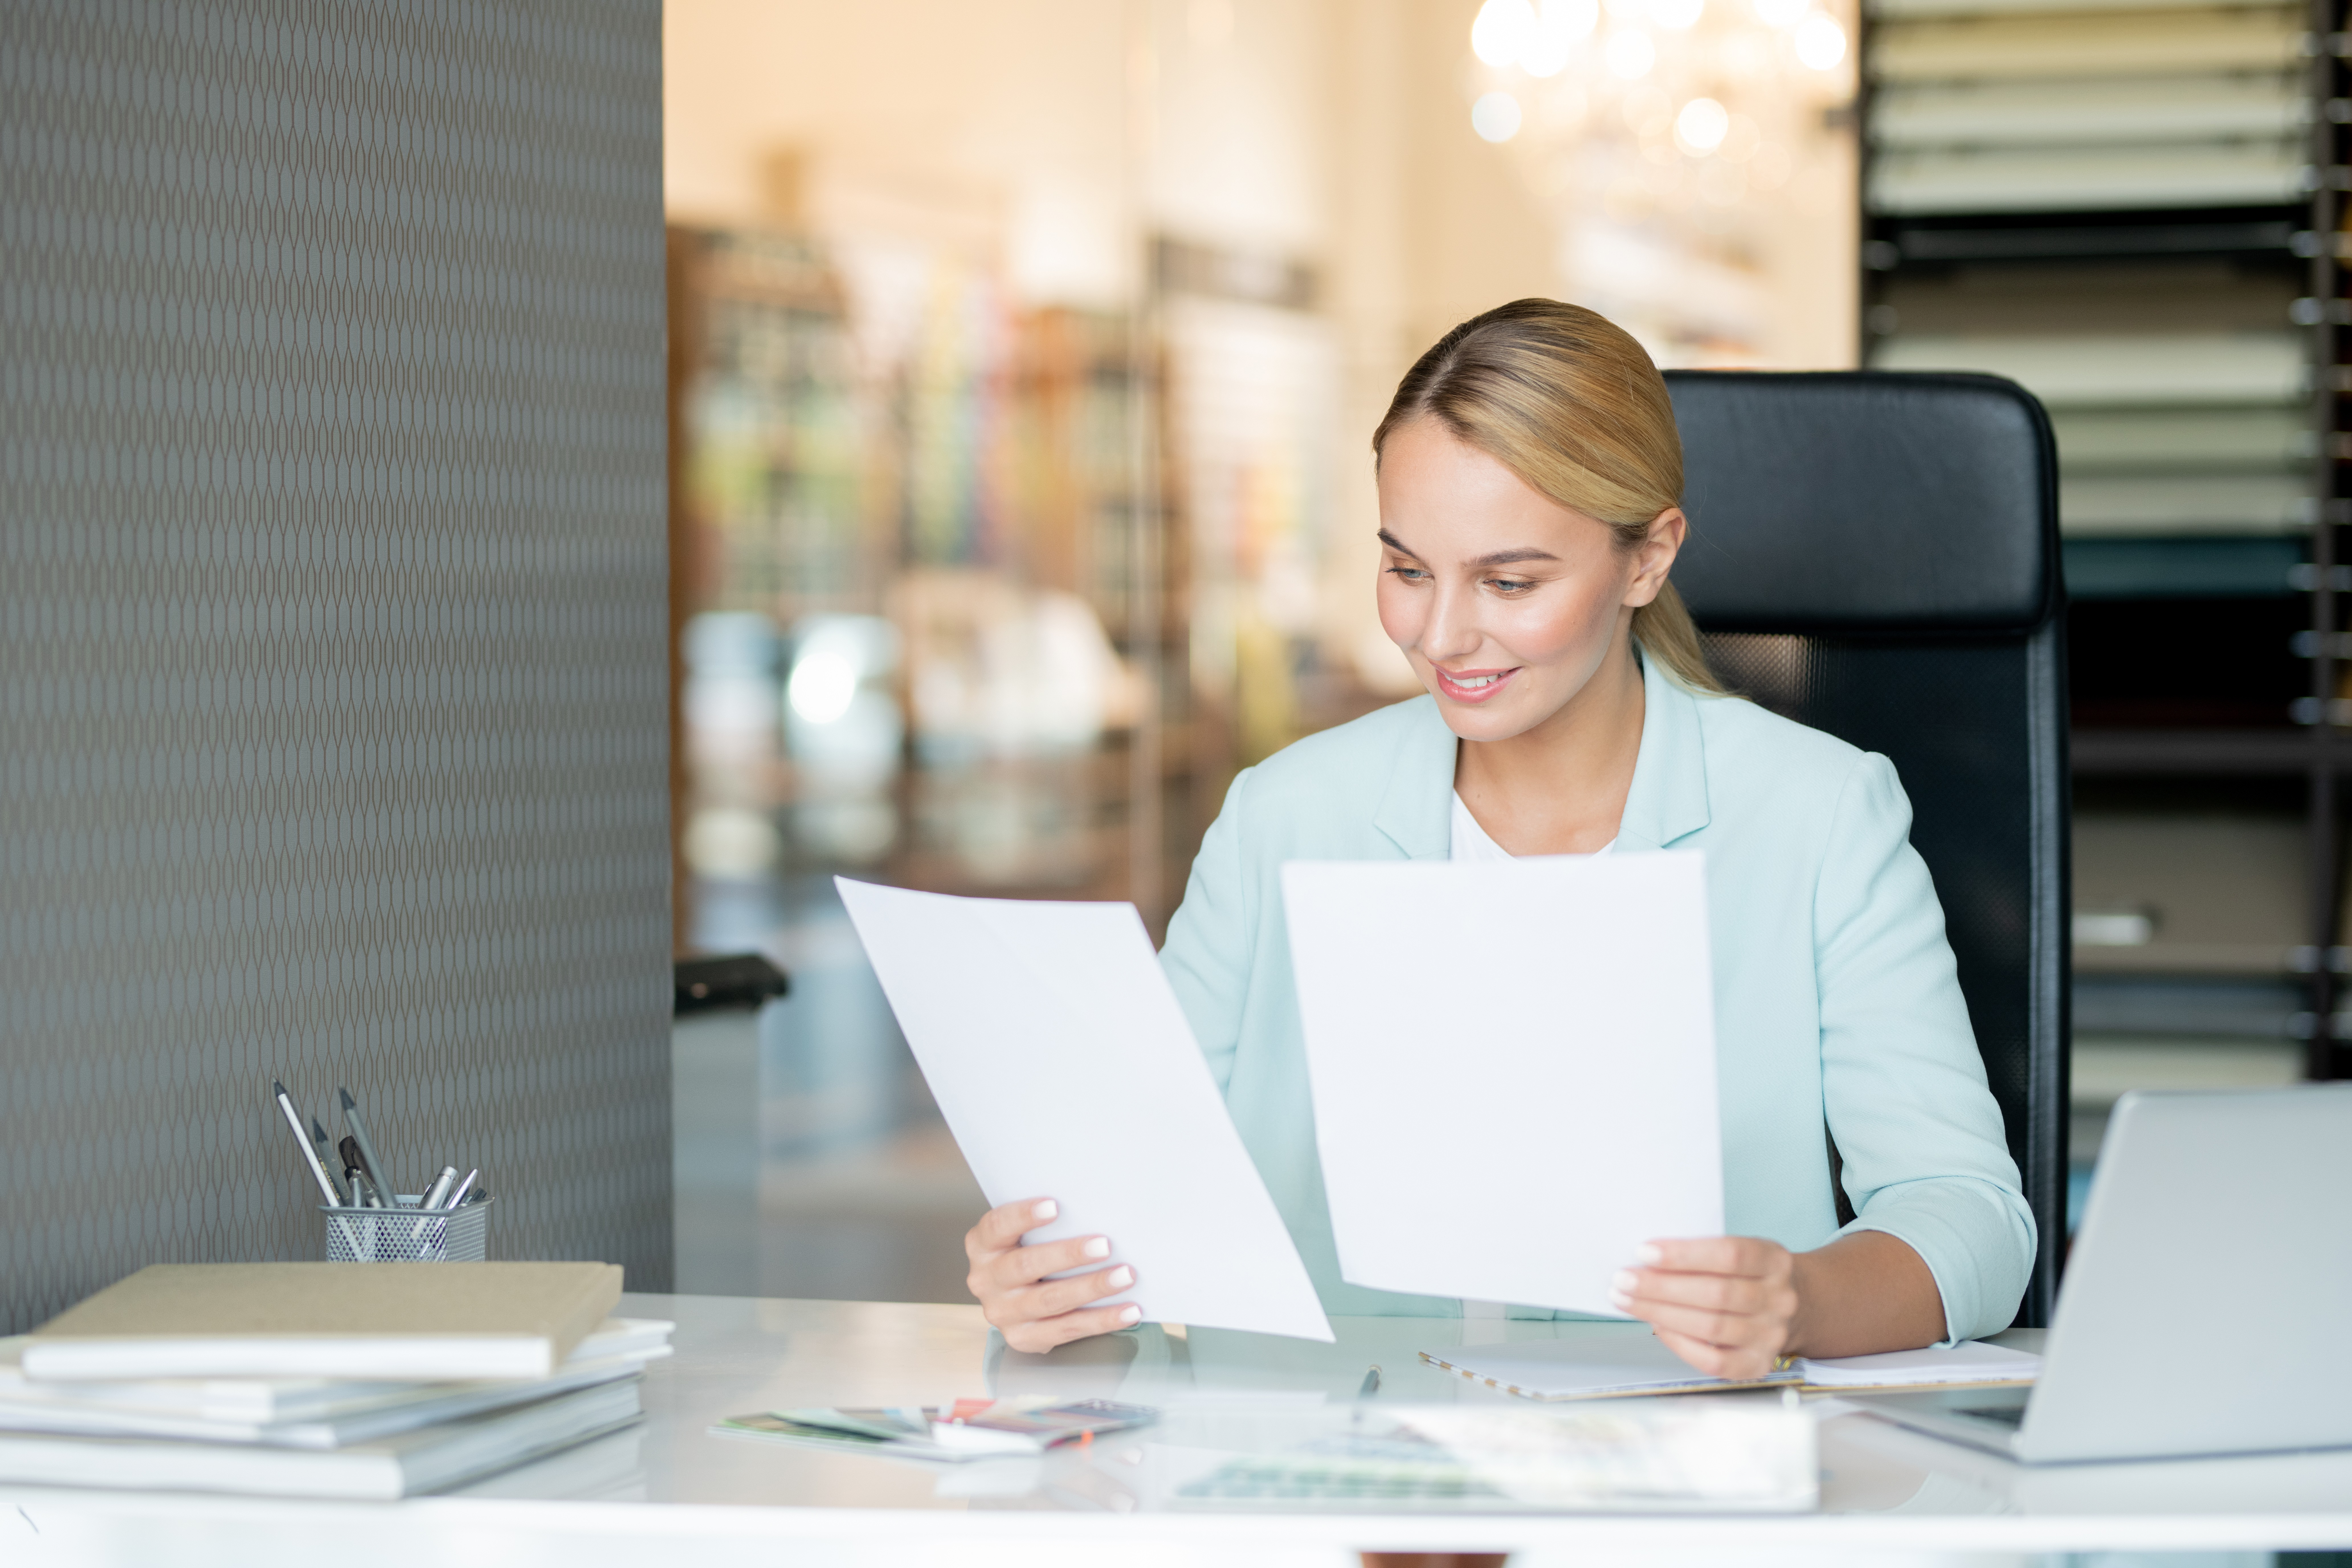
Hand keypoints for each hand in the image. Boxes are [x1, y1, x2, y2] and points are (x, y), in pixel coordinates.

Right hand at [963, 1198, 1143, 1352]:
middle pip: (1026, 1265)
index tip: (1055, 1206)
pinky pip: (1067, 1329)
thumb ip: (1046, 1225)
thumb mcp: (1024, 1236)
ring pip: (1050, 1300)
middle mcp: (986, 1280)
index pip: (997, 1226)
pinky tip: (1128, 1311)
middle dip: (1069, 1255)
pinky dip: (1101, 1320)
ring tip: (1125, 1276)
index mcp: (983, 1246)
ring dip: (1092, 1287)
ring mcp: (1002, 1313)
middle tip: (1105, 1246)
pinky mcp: (1023, 1339)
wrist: (1017, 1301)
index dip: (1023, 1216)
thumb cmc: (1030, 1253)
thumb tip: (1096, 1210)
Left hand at [1609, 1236, 1799, 1380]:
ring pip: (1710, 1327)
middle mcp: (1779, 1299)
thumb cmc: (1752, 1274)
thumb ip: (1705, 1252)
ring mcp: (1771, 1335)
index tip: (1644, 1252)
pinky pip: (1714, 1360)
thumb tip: (1647, 1260)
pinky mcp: (1758, 1364)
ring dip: (1661, 1313)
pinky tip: (1657, 1327)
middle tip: (1623, 1280)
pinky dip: (1680, 1344)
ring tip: (1628, 1301)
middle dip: (1661, 1287)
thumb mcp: (1744, 1251)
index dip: (1684, 1255)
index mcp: (1775, 1261)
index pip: (1730, 1255)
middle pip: (1715, 1294)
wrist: (1798, 1306)